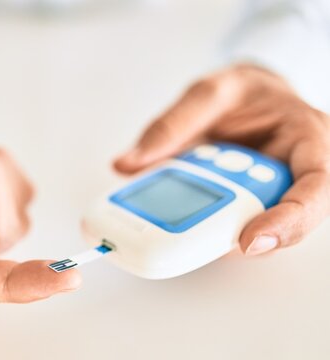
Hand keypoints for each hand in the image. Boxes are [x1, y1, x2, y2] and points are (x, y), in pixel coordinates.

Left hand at [115, 64, 329, 255]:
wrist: (247, 100)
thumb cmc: (245, 93)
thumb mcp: (209, 91)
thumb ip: (173, 124)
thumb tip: (131, 162)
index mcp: (307, 137)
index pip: (316, 187)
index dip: (288, 221)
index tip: (250, 240)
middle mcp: (299, 174)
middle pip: (286, 224)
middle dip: (239, 234)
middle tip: (192, 238)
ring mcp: (275, 196)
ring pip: (253, 233)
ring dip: (215, 234)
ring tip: (177, 222)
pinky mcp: (250, 209)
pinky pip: (229, 228)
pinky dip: (202, 228)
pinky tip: (176, 219)